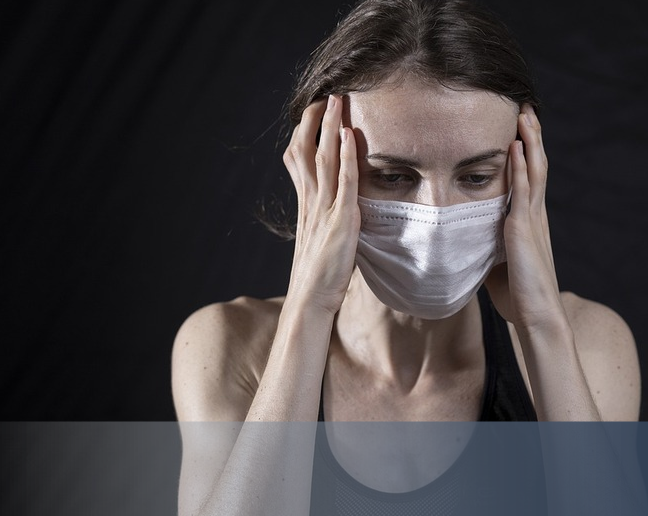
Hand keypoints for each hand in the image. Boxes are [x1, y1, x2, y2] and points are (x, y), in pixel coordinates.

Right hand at [282, 95, 359, 313]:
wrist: (311, 301)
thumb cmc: (320, 276)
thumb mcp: (323, 239)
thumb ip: (329, 220)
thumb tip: (341, 210)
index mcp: (306, 204)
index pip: (298, 159)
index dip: (305, 133)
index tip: (313, 112)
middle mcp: (311, 201)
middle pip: (306, 150)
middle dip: (314, 120)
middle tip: (324, 95)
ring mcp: (324, 209)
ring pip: (323, 159)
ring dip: (330, 127)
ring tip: (337, 101)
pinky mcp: (341, 221)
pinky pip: (344, 182)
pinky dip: (346, 157)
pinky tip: (349, 136)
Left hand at [484, 105, 567, 331]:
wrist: (537, 315)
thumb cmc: (518, 295)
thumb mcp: (498, 262)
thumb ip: (488, 244)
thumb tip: (467, 240)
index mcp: (530, 221)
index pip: (530, 176)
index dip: (528, 150)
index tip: (520, 126)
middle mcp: (535, 215)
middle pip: (536, 165)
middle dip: (532, 136)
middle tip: (526, 107)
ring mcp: (532, 220)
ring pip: (533, 170)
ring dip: (529, 141)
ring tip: (524, 114)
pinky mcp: (523, 230)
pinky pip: (522, 191)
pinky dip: (519, 167)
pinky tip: (515, 146)